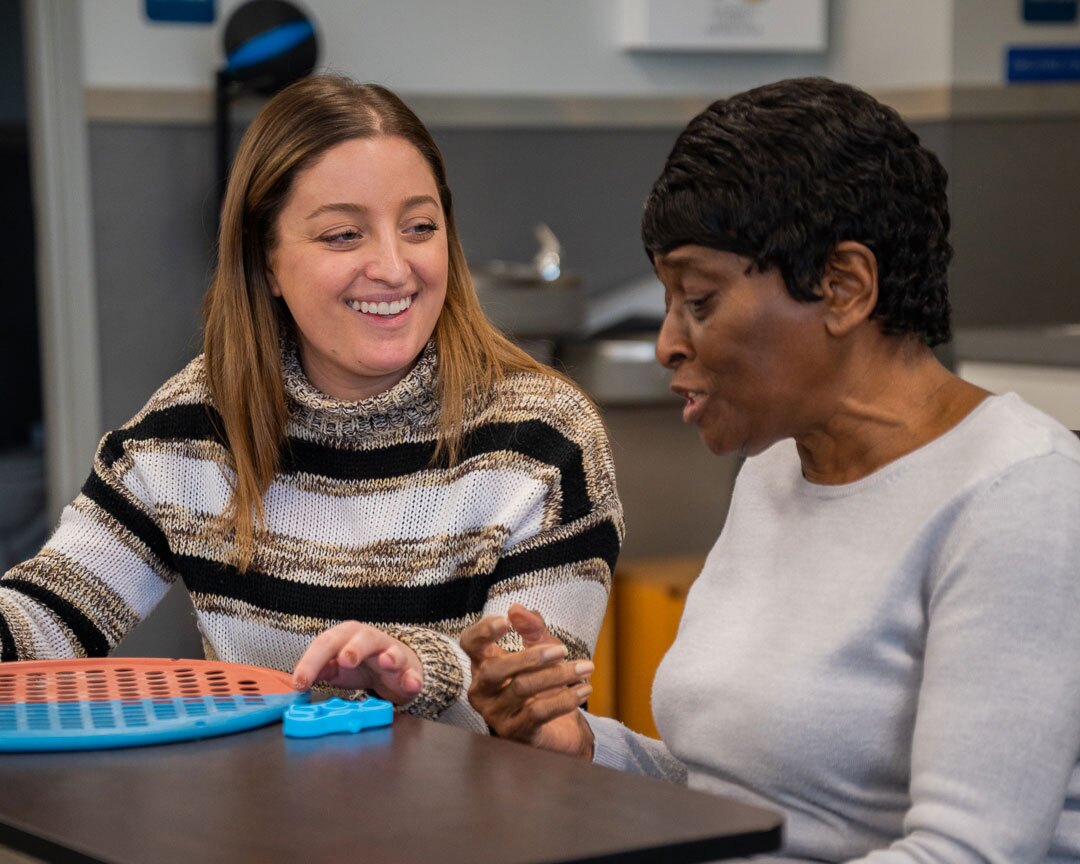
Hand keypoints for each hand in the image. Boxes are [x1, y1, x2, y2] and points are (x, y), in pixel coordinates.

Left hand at [292, 621, 422, 704]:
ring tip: (385, 662)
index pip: (326, 644)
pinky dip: (413, 678)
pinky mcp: (409, 670)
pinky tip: (411, 683)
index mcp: (347, 636)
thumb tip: (299, 680)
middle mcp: (370, 640)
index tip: (300, 683)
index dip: (311, 662)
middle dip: (354, 648)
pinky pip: (412, 673)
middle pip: (361, 639)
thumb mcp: (336, 668)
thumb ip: (320, 670)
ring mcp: (392, 653)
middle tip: (345, 660)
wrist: (396, 669)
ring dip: (389, 657)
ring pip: (391, 651)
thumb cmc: (362, 665)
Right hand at [460, 603, 594, 758]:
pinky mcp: (515, 733)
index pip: (470, 644)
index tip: (507, 621)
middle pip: (493, 670)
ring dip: (558, 675)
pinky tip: (583, 690)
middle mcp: (482, 691)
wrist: (560, 728)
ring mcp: (495, 714)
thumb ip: (531, 628)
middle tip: (562, 650)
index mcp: (483, 664)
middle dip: (530, 657)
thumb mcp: (542, 649)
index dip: (483, 631)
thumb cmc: (545, 684)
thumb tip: (517, 609)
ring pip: (521, 689)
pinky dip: (564, 699)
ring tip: (585, 668)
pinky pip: (537, 713)